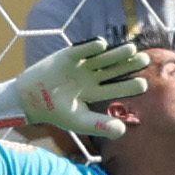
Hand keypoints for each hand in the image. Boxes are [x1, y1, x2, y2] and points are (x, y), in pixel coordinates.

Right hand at [0, 35, 151, 138]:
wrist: (29, 101)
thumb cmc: (55, 113)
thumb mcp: (79, 121)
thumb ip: (100, 126)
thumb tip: (123, 130)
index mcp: (94, 92)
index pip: (115, 88)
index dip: (129, 86)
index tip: (143, 84)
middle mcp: (90, 77)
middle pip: (113, 69)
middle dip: (128, 65)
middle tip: (145, 59)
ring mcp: (79, 65)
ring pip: (101, 58)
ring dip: (115, 53)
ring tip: (131, 49)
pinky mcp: (66, 56)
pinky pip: (80, 50)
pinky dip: (89, 47)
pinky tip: (102, 44)